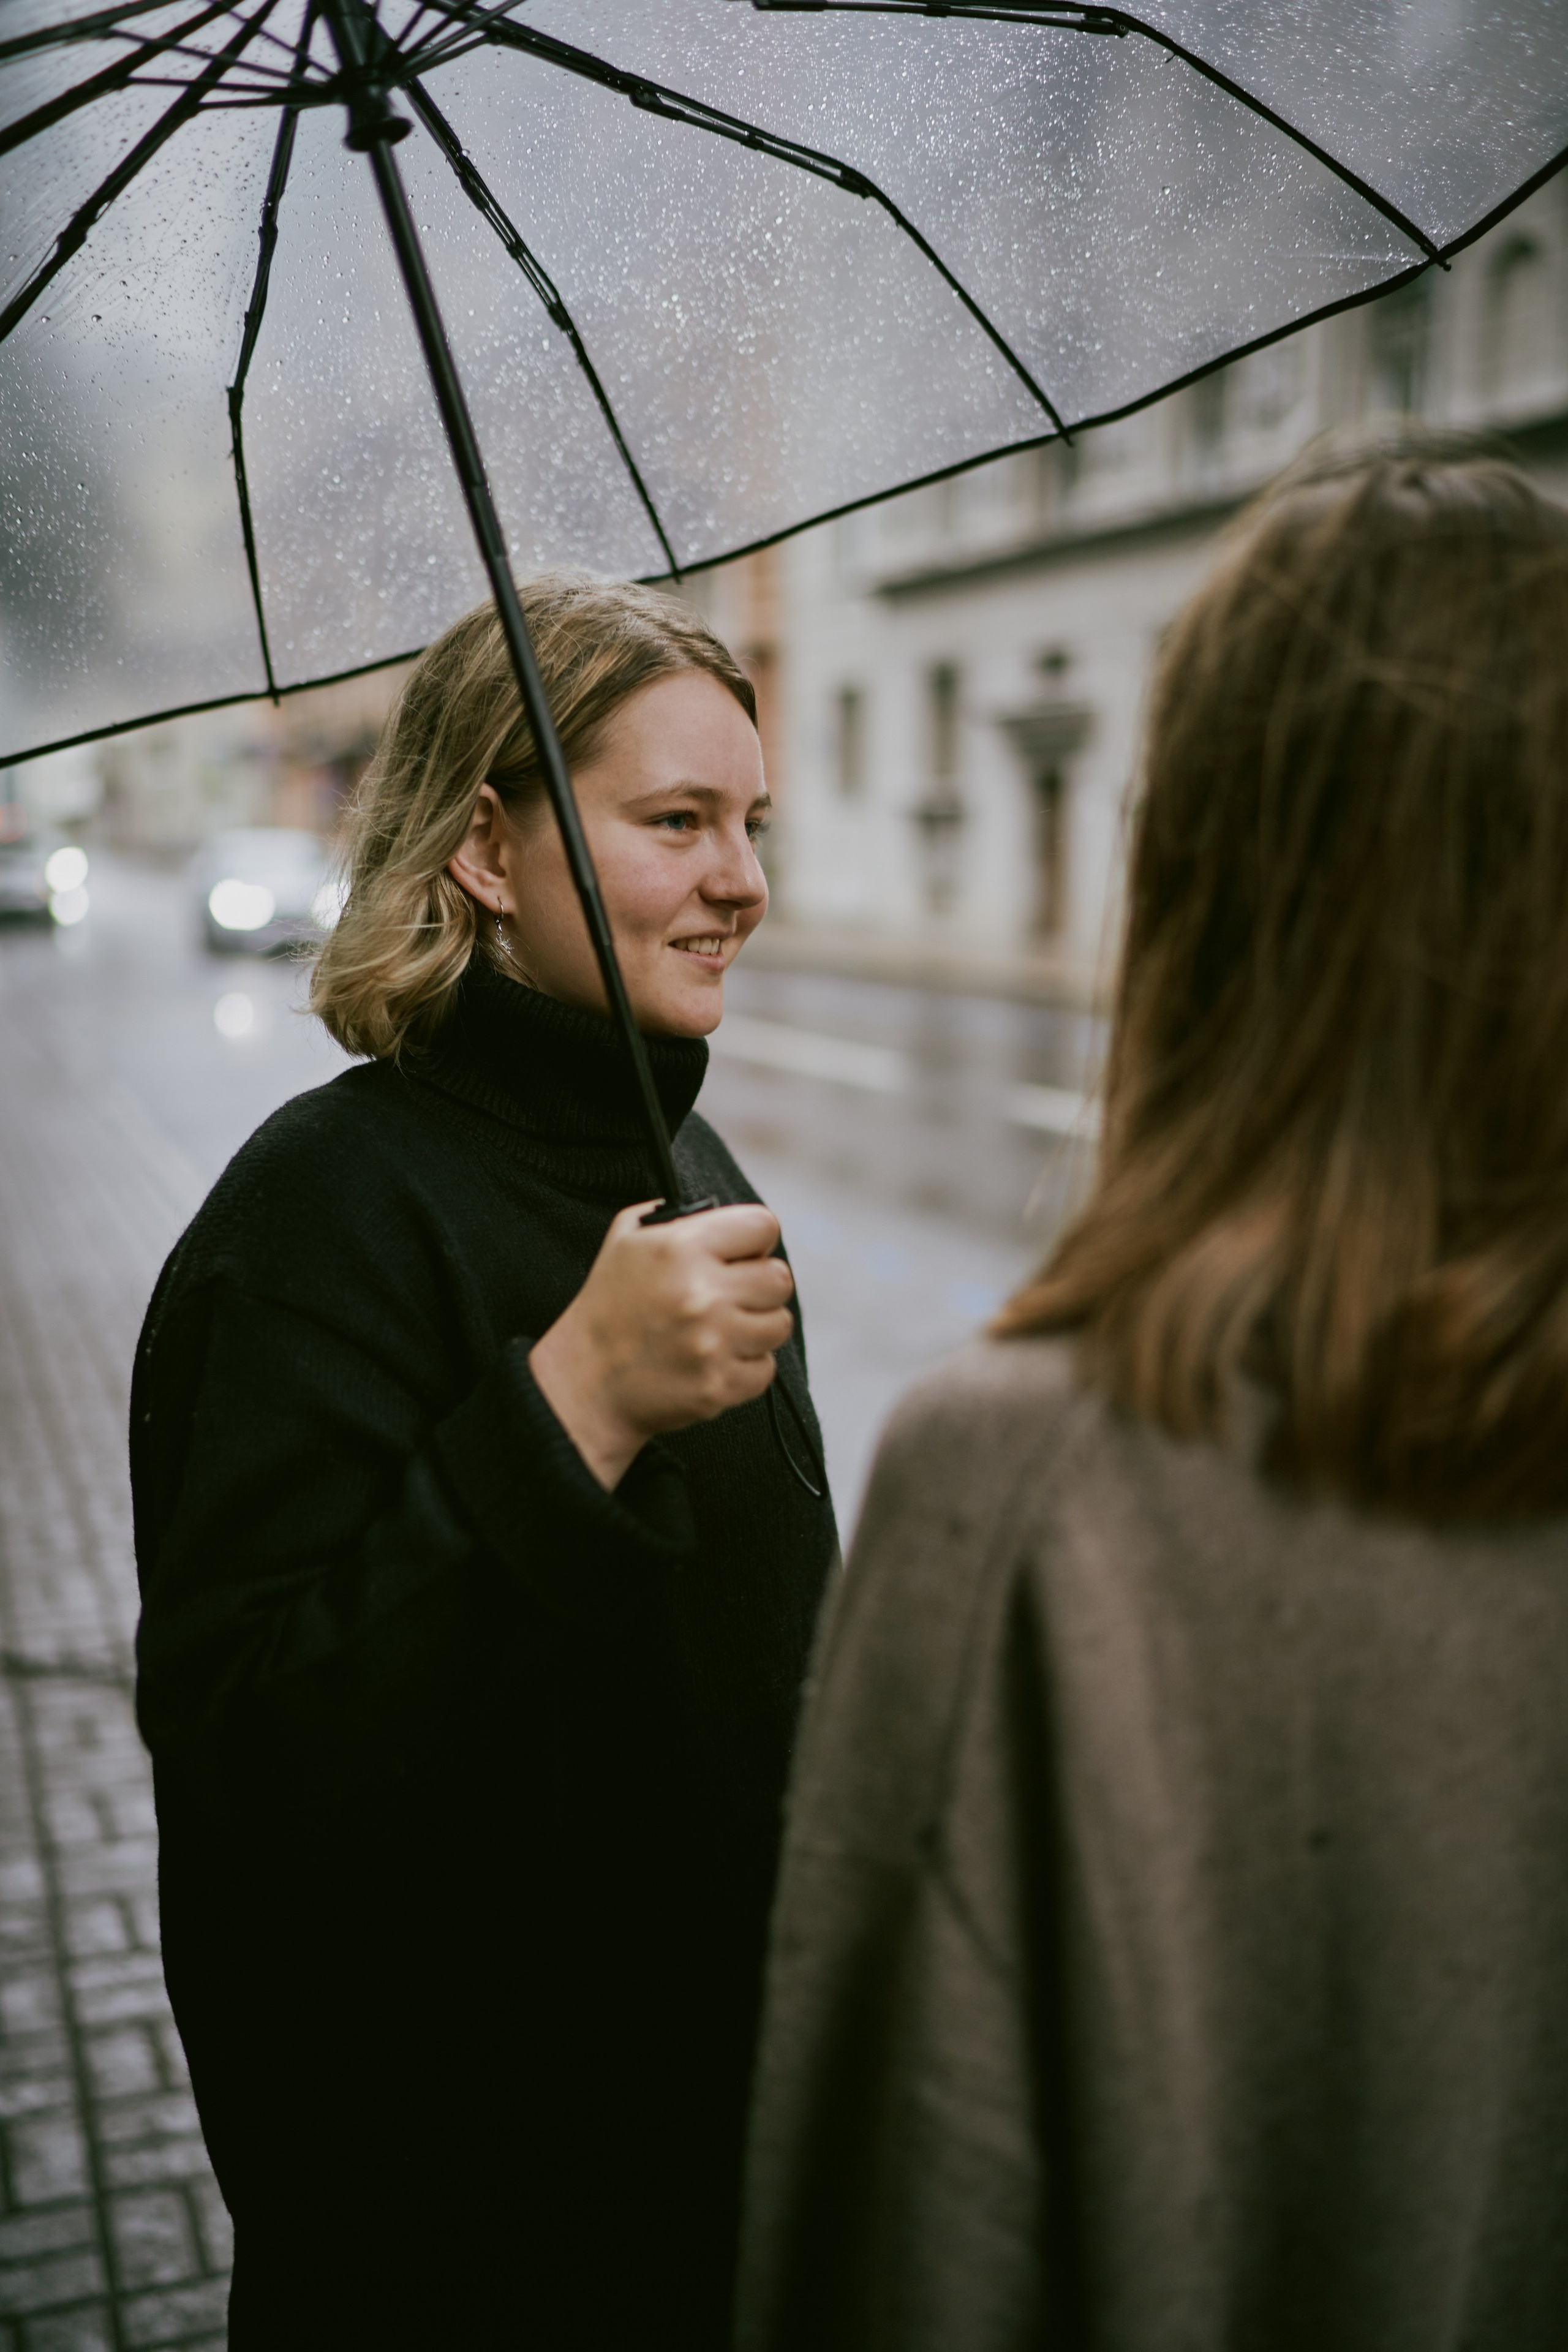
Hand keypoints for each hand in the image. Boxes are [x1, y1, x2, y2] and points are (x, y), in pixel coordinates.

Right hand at [528, 1201, 795, 1489]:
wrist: (585, 1382)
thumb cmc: (609, 1307)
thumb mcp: (625, 1239)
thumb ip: (672, 1215)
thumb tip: (715, 1208)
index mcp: (681, 1248)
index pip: (763, 1225)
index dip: (753, 1239)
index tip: (742, 1254)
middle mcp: (702, 1293)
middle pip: (780, 1278)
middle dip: (759, 1285)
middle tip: (732, 1295)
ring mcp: (713, 1343)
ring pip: (779, 1324)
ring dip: (756, 1327)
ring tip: (722, 1329)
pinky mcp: (719, 1385)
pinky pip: (765, 1368)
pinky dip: (746, 1366)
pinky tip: (715, 1360)